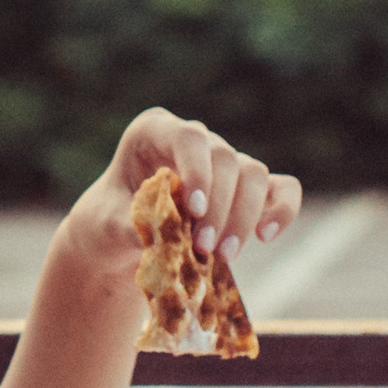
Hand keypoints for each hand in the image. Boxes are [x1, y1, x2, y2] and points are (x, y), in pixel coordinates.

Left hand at [64, 107, 302, 292]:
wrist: (117, 239)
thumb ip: (131, 224)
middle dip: (220, 207)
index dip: (198, 170)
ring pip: (253, 174)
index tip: (193, 210)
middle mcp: (193, 141)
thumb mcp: (105, 224)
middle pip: (226, 158)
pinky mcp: (245, 189)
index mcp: (153, 132)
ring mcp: (222, 162)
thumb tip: (165, 234)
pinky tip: (266, 236)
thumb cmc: (108, 222)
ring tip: (224, 255)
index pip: (188, 137)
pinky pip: (280, 188)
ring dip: (244, 217)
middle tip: (205, 249)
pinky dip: (282, 209)